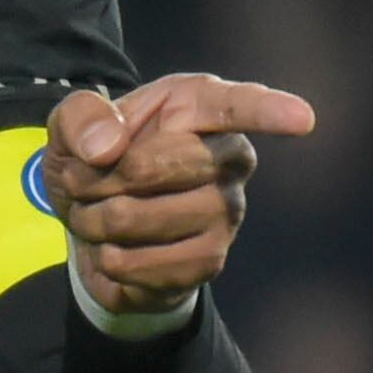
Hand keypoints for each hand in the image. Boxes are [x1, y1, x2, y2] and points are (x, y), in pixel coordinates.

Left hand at [42, 73, 317, 317]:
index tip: (302, 119)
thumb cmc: (93, 159)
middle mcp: (227, 156)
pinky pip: (154, 267)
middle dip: (100, 179)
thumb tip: (108, 147)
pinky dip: (114, 262)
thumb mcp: (70, 127)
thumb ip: (81, 119)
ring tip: (95, 216)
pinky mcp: (212, 259)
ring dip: (99, 222)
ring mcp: (226, 211)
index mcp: (197, 105)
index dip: (268, 112)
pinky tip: (115, 251)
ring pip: (150, 218)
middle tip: (82, 182)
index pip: (238, 106)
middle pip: (160, 166)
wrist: (92, 226)